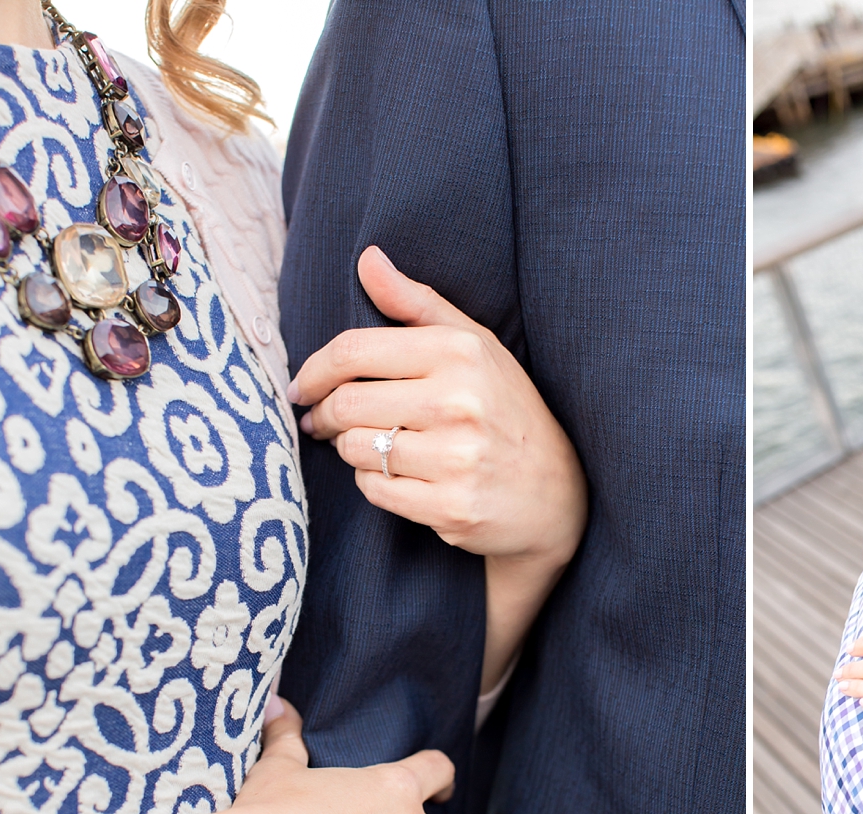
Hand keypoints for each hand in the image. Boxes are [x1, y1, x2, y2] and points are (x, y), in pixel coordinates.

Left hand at [290, 246, 587, 570]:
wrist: (558, 492)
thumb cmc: (507, 411)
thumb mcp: (475, 347)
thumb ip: (417, 304)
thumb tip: (368, 258)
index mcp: (460, 353)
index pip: (354, 350)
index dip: (314, 369)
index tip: (305, 386)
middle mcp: (460, 403)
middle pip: (347, 403)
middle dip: (323, 414)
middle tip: (320, 421)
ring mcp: (458, 459)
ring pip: (356, 449)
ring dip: (351, 449)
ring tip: (370, 446)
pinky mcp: (453, 507)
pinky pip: (376, 490)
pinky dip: (374, 483)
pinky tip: (397, 477)